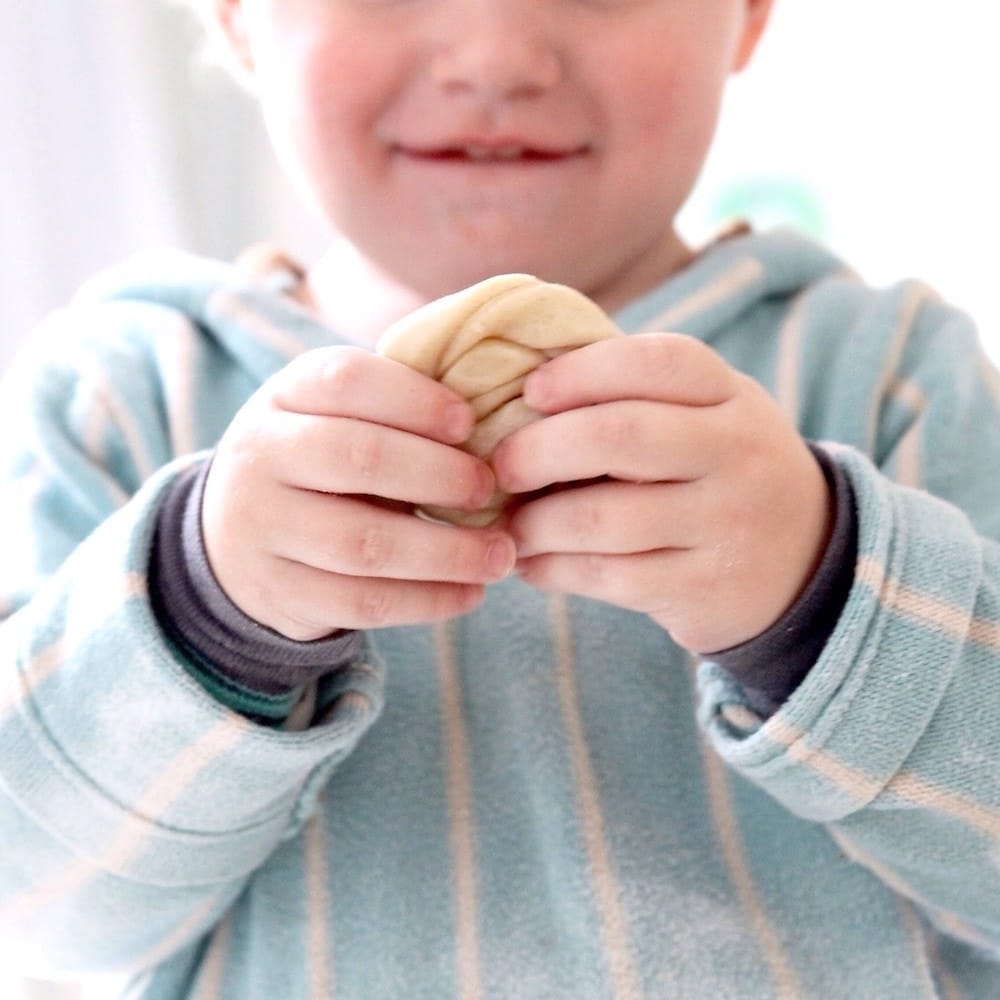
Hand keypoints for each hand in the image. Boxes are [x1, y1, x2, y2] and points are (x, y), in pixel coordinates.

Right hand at [202, 347, 516, 639]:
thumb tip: (493, 429)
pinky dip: (427, 601)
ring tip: (500, 555)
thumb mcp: (334, 417)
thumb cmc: (318, 463)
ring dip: (446, 552)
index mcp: (283, 395)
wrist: (233, 536)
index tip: (468, 423)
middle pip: (358, 456)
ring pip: (363, 542)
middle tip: (490, 489)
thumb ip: (396, 413)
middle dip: (439, 475)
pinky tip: (470, 594)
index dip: (415, 399)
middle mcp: (260, 456)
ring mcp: (259, 528)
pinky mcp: (278, 593)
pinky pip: (362, 602)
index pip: (347, 380)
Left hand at [491, 334, 832, 652]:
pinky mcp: (704, 588)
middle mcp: (736, 453)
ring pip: (602, 518)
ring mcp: (725, 524)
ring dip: (534, 523)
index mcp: (730, 395)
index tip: (531, 393)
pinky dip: (552, 569)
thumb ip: (637, 396)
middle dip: (538, 450)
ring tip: (511, 523)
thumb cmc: (720, 470)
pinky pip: (607, 576)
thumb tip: (520, 397)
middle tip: (502, 466)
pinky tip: (533, 562)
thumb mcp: (708, 415)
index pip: (653, 362)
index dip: (580, 372)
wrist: (805, 559)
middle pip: (618, 437)